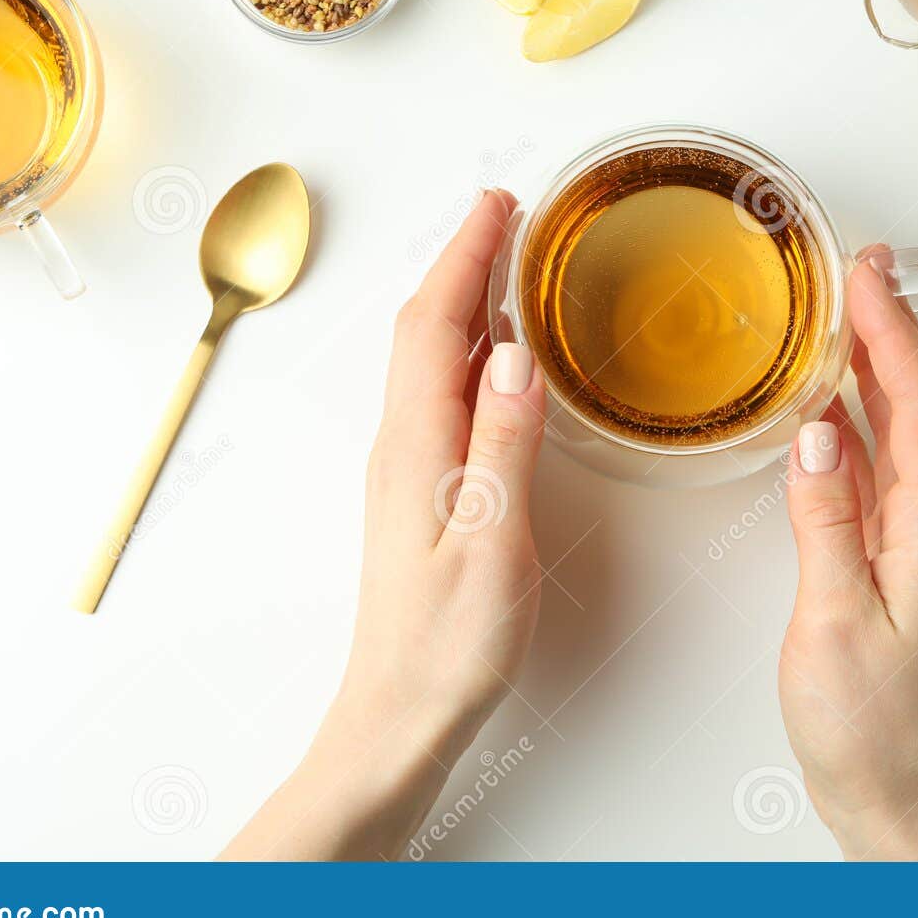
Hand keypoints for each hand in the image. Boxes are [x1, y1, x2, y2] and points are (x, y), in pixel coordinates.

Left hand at [224, 190, 545, 859]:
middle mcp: (403, 444)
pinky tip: (497, 357)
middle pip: (425, 328)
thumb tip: (519, 354)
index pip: (436, 324)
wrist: (399, 713)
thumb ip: (505, 444)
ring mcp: (408, 467)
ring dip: (463, 299)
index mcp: (418, 444)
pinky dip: (467, 350)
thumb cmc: (448, 643)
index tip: (499, 203)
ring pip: (429, 357)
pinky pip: (440, 392)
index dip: (465, 256)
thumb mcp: (492, 542)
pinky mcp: (422, 491)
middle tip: (506, 212)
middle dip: (462, 261)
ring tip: (505, 260)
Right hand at [778, 247, 917, 860]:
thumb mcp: (836, 622)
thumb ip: (826, 523)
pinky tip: (827, 409)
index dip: (893, 333)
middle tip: (860, 267)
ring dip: (872, 369)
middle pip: (917, 405)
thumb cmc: (870, 725)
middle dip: (890, 330)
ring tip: (842, 315)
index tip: (867, 274)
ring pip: (898, 432)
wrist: (895, 795)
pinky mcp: (894, 560)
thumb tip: (816, 435)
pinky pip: (877, 471)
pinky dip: (854, 424)